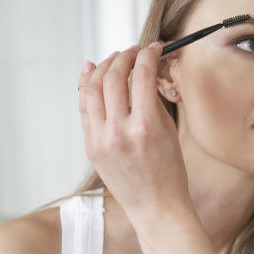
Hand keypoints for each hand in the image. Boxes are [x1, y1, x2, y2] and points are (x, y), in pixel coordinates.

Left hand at [78, 43, 192, 224]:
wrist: (156, 206)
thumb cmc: (169, 171)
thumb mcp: (168, 131)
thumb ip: (152, 100)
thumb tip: (144, 72)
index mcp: (146, 127)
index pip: (141, 76)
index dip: (147, 55)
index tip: (153, 47)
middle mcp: (119, 132)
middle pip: (113, 78)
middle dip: (124, 57)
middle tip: (133, 51)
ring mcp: (101, 140)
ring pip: (92, 89)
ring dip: (103, 67)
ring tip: (114, 59)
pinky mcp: (90, 146)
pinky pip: (85, 108)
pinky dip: (87, 86)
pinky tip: (91, 72)